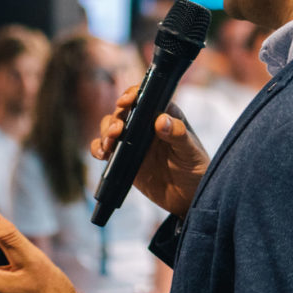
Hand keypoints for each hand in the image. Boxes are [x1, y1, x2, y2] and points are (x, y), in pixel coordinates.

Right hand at [91, 85, 209, 217]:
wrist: (187, 198)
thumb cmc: (195, 170)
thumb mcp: (190, 151)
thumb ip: (178, 135)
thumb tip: (161, 120)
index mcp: (164, 115)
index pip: (145, 98)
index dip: (132, 95)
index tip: (126, 101)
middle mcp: (146, 125)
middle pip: (123, 112)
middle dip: (116, 118)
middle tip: (118, 130)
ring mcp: (133, 141)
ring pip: (111, 127)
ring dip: (105, 131)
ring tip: (110, 143)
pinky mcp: (123, 159)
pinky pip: (105, 149)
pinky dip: (98, 148)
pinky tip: (102, 154)